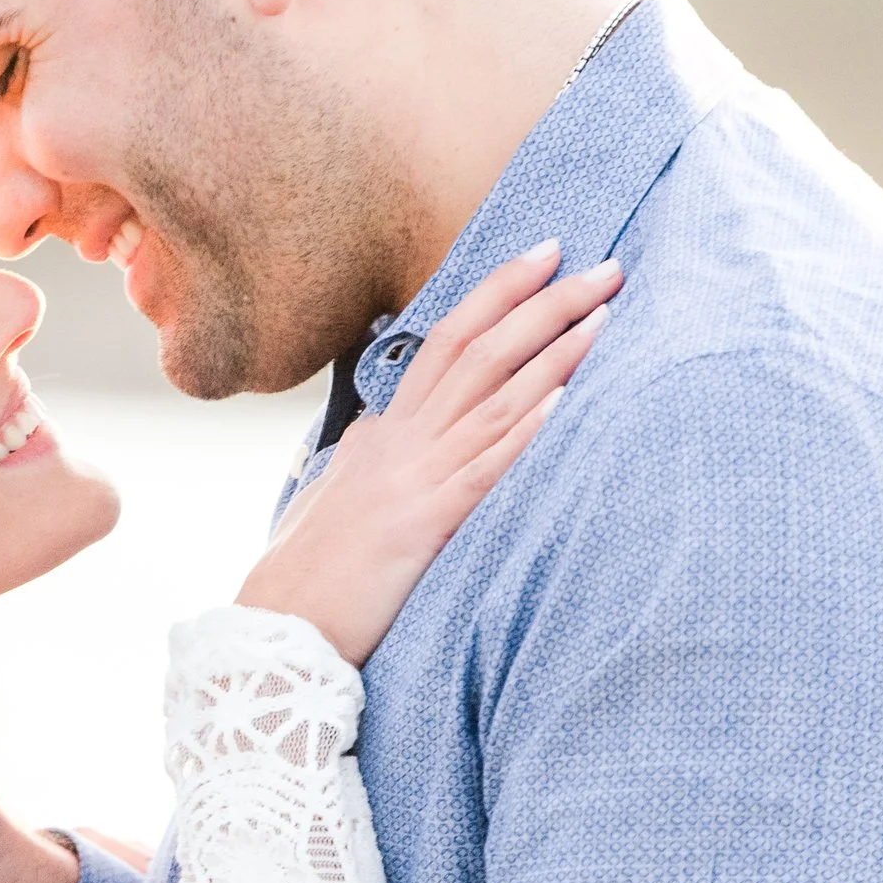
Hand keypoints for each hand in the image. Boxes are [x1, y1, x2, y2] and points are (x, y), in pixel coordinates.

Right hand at [236, 243, 618, 665]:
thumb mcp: (339, 492)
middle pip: (478, 348)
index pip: (446, 340)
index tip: (545, 256)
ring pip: (492, 396)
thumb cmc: (310, 571)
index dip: (498, 292)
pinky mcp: (425, 525)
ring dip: (553, 351)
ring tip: (604, 313)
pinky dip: (528, 430)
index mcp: (385, 431)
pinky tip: (568, 399)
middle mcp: (402, 440)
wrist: (277, 626)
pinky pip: (485, 469)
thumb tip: (376, 428)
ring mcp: (414, 478)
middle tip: (604, 264)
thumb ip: (364, 453)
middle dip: (543, 300)